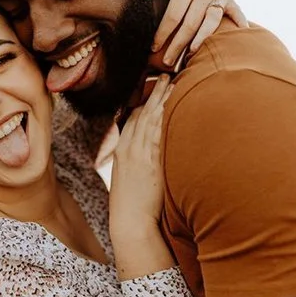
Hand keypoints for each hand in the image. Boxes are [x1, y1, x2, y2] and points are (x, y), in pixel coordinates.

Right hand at [109, 75, 171, 240]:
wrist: (130, 221)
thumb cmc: (131, 204)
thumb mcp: (127, 178)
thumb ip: (136, 162)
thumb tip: (148, 156)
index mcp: (121, 150)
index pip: (131, 118)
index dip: (142, 102)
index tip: (153, 90)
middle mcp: (128, 148)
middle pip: (141, 112)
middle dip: (154, 93)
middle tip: (165, 76)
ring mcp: (139, 153)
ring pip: (150, 118)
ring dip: (162, 98)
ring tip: (173, 82)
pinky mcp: (151, 160)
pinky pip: (158, 132)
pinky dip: (165, 116)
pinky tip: (174, 104)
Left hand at [147, 0, 244, 68]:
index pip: (174, 15)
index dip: (163, 33)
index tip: (153, 48)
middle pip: (191, 24)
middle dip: (178, 45)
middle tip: (167, 63)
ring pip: (211, 23)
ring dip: (201, 41)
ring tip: (190, 57)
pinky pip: (236, 12)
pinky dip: (239, 24)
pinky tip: (239, 38)